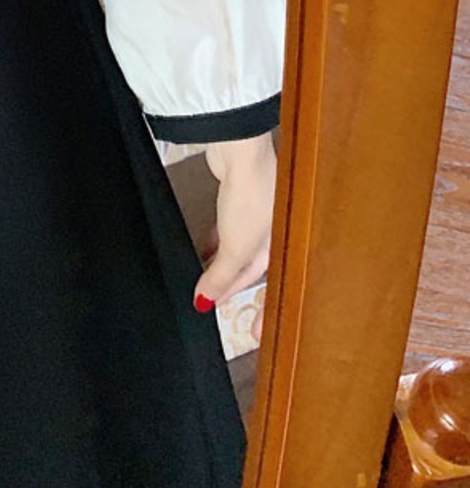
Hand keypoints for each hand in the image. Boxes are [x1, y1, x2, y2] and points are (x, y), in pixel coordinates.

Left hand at [196, 132, 277, 340]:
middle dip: (235, 289)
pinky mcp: (238, 200)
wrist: (241, 152)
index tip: (253, 335)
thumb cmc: (253, 195)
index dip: (263, 313)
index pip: (273, 289)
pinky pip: (227, 231)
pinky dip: (216, 243)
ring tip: (205, 282)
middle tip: (220, 307)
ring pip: (238, 250)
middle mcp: (275, 234)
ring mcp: (257, 215)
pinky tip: (203, 250)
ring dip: (222, 266)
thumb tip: (205, 300)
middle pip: (252, 270)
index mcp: (283, 249)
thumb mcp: (236, 246)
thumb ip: (220, 275)